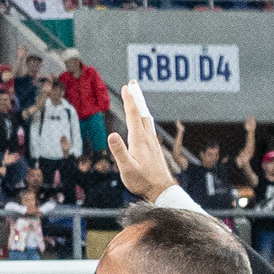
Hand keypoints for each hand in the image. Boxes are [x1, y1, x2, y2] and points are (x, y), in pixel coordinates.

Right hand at [109, 82, 178, 199]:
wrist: (162, 189)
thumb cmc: (142, 181)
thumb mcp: (127, 168)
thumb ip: (119, 152)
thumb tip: (111, 134)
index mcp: (139, 140)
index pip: (133, 115)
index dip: (130, 100)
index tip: (127, 87)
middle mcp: (147, 138)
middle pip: (141, 113)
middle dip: (136, 98)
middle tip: (133, 84)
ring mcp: (152, 142)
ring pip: (146, 119)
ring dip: (141, 106)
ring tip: (137, 98)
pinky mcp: (154, 147)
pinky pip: (148, 127)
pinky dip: (144, 117)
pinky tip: (144, 120)